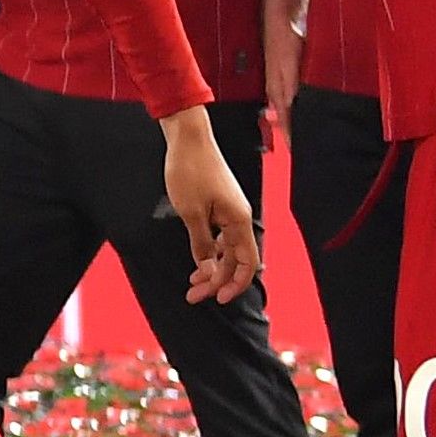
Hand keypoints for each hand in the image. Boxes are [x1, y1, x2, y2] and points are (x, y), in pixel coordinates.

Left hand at [158, 106, 261, 306]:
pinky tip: (198, 261)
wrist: (188, 138)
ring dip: (212, 268)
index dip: (235, 284)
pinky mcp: (220, 205)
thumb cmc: (189, 171)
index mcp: (239, 221)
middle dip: (216, 280)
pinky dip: (210, 251)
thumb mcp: (190, 212)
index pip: (247, 263)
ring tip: (192, 283)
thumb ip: (201, 242)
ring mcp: (230, 212)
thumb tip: (208, 267)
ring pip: (227, 249)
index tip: (217, 298)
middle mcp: (240, 218)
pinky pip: (220, 236)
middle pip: (235, 259)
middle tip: (193, 296)